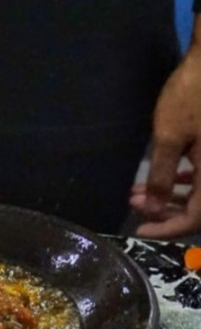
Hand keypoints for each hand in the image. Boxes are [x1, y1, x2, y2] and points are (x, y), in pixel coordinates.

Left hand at [131, 48, 200, 238]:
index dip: (168, 228)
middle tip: (133, 205)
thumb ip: (160, 177)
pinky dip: (185, 179)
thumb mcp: (169, 138)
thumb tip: (151, 209)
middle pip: (200, 208)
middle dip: (165, 211)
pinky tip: (164, 175)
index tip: (140, 231)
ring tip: (137, 192)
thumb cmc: (192, 98)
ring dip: (171, 194)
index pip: (197, 218)